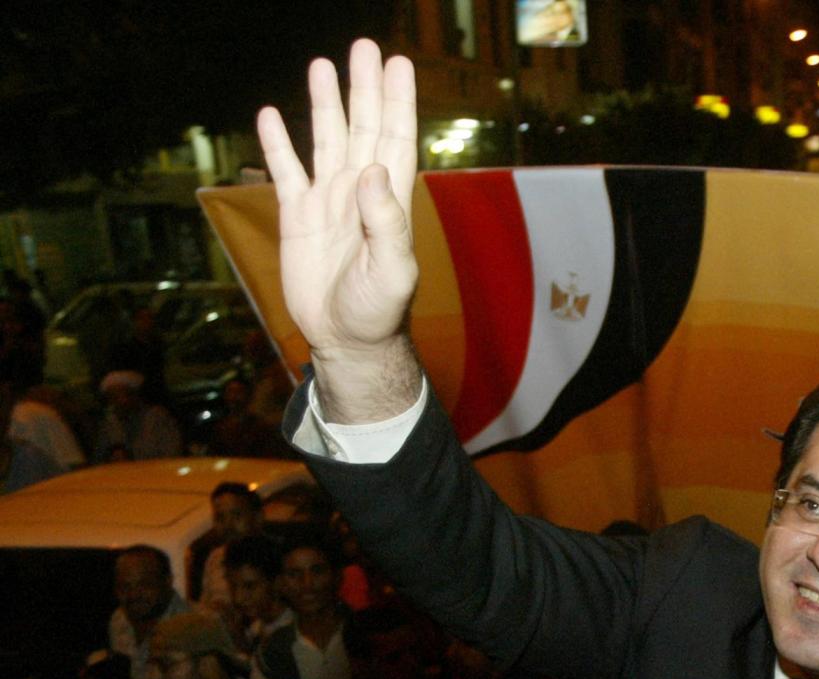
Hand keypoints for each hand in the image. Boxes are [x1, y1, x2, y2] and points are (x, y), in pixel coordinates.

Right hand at [256, 38, 421, 421]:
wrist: (346, 340)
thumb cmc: (379, 311)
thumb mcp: (392, 270)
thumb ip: (386, 221)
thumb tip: (373, 170)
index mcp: (389, 199)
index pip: (395, 138)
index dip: (397, 101)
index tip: (398, 63)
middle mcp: (360, 191)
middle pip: (363, 127)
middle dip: (364, 87)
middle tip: (364, 46)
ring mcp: (329, 201)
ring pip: (326, 140)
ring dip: (326, 103)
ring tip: (323, 64)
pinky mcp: (298, 217)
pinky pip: (285, 172)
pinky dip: (277, 144)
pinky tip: (268, 115)